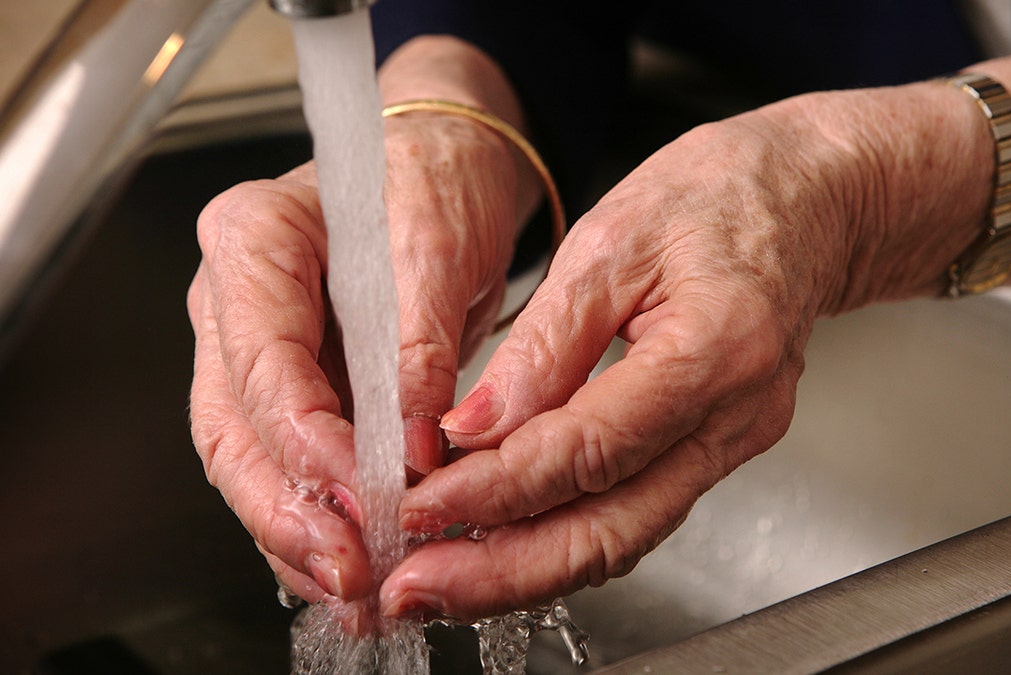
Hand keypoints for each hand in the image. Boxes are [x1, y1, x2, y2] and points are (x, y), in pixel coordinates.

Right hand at [187, 111, 522, 604]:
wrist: (449, 166)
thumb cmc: (434, 178)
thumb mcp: (437, 244)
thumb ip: (419, 342)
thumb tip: (415, 442)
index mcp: (252, 240)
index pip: (260, 357)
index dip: (304, 438)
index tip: (357, 493)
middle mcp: (239, 303)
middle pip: (236, 426)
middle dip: (289, 510)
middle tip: (349, 568)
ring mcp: (260, 350)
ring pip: (254, 460)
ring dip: (300, 533)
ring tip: (353, 590)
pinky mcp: (299, 388)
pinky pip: (293, 465)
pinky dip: (320, 520)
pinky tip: (351, 565)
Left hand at [377, 100, 871, 619]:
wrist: (811, 199)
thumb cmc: (721, 196)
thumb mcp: (613, 239)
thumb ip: (544, 343)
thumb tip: (474, 428)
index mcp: (718, 347)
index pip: (591, 449)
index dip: (498, 488)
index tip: (422, 505)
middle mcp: (737, 415)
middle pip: (614, 528)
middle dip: (506, 571)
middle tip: (418, 587)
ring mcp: (735, 440)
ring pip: (626, 536)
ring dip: (529, 570)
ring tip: (444, 579)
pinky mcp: (718, 448)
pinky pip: (637, 510)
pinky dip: (566, 536)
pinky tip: (506, 542)